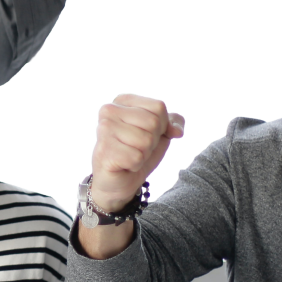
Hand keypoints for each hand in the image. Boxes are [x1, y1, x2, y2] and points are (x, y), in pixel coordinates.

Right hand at [90, 94, 186, 212]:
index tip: (145, 134)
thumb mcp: (160, 133)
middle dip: (152, 141)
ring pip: (146, 141)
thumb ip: (173, 122)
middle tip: (137, 148)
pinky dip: (136, 165)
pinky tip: (124, 165)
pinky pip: (137, 157)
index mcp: (123, 101)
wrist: (118, 180)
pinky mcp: (104, 150)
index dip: (162, 126)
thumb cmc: (136, 151)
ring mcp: (104, 130)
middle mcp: (109, 110)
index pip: (159, 107)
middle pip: (153, 122)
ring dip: (143, 154)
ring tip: (130, 155)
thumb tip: (177, 131)